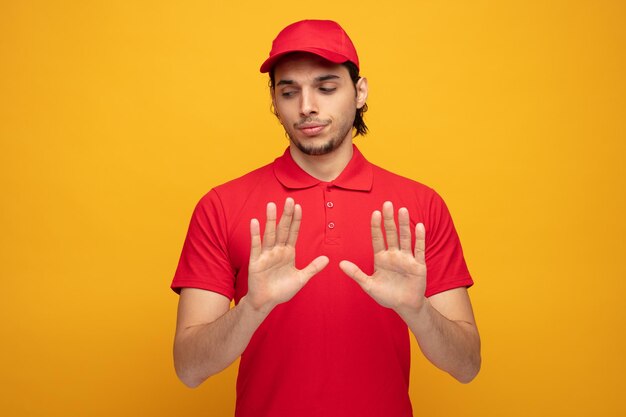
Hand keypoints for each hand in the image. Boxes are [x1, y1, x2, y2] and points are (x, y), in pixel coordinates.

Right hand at [246, 198, 328, 313]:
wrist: (266, 302)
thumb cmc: (282, 290)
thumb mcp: (301, 279)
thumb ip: (313, 268)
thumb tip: (327, 259)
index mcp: (288, 252)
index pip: (293, 233)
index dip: (296, 220)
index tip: (299, 206)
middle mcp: (277, 250)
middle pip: (283, 229)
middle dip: (286, 215)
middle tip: (289, 200)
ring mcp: (266, 254)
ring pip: (270, 234)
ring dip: (270, 220)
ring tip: (272, 205)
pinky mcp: (256, 261)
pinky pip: (256, 246)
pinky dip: (255, 234)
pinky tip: (255, 222)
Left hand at [339, 201, 426, 313]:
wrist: (405, 306)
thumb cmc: (387, 295)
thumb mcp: (368, 285)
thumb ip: (356, 274)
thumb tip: (340, 264)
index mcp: (381, 258)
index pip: (378, 238)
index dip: (376, 226)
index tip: (375, 213)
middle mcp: (394, 255)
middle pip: (391, 234)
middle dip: (389, 219)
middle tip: (387, 204)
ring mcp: (406, 259)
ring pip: (405, 238)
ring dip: (404, 224)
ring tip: (402, 210)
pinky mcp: (418, 265)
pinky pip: (419, 249)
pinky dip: (419, 238)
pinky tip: (419, 226)